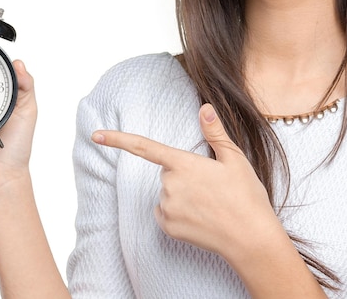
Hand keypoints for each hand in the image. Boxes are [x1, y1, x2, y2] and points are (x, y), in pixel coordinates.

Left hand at [92, 104, 279, 261]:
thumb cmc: (245, 196)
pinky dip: (179, 213)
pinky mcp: (168, 227)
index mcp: (183, 164)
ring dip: (182, 195)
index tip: (96, 134)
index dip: (118, 139)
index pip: (144, 147)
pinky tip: (201, 217)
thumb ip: (214, 132)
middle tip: (211, 185)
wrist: (250, 239)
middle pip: (167, 172)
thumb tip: (204, 107)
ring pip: (167, 192)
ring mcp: (167, 207)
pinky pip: (165, 212)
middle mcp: (170, 184)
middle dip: (183, 174)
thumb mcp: (234, 158)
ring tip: (210, 203)